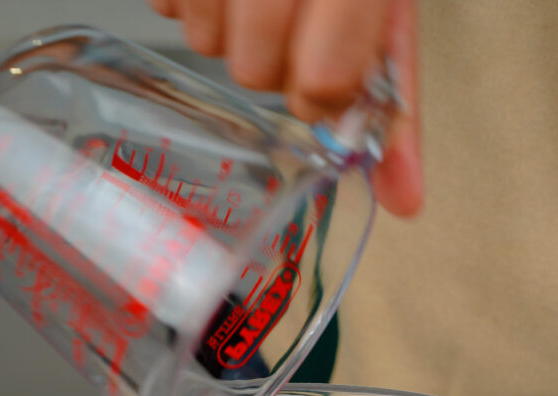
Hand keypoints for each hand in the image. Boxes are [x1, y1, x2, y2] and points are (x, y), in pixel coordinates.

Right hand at [147, 0, 422, 216]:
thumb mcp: (385, 6)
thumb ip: (397, 98)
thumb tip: (405, 199)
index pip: (325, 75)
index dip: (323, 93)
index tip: (327, 83)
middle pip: (255, 72)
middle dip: (275, 65)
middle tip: (292, 22)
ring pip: (205, 42)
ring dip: (230, 33)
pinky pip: (166, 5)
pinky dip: (190, 0)